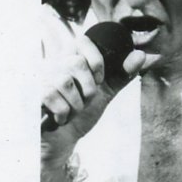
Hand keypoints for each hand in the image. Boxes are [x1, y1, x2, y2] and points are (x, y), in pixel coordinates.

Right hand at [41, 35, 157, 155]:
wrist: (62, 140)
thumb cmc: (82, 112)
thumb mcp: (107, 91)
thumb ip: (125, 73)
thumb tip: (148, 55)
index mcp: (72, 59)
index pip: (83, 41)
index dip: (97, 60)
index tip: (100, 79)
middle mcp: (54, 65)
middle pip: (77, 63)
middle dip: (89, 89)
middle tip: (87, 101)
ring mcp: (42, 80)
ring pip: (66, 82)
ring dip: (77, 104)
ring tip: (73, 111)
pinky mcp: (33, 96)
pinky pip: (53, 98)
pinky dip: (64, 113)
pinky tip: (61, 118)